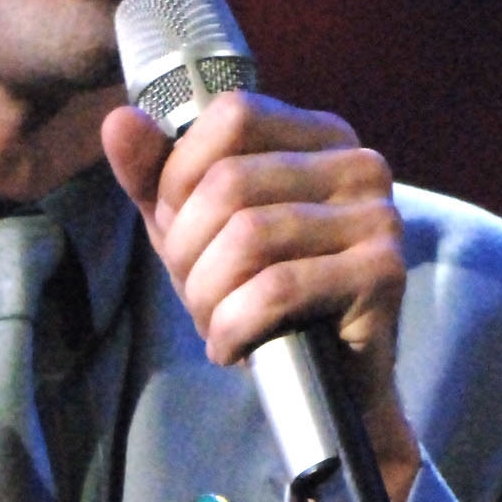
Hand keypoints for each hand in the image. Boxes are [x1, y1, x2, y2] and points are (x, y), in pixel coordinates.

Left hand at [104, 90, 420, 501]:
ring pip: (249, 238)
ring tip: (217, 322)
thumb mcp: (194, 230)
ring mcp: (378, 217)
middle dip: (188, 250)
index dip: (181, 176)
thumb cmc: (259, 297)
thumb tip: (119, 121)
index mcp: (319, 137)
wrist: (323, 386)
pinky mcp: (383, 273)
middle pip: (231, 182)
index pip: (232, 115)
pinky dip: (235, 327)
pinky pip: (277, 290)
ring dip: (209, 295)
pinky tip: (235, 345)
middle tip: (197, 292)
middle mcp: (359, 165)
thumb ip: (155, 176)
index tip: (178, 228)